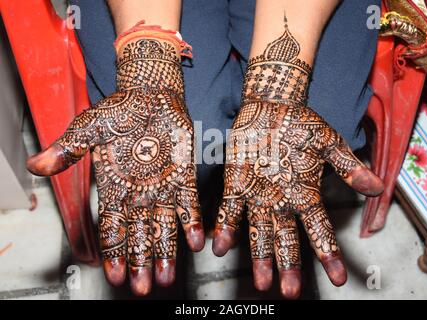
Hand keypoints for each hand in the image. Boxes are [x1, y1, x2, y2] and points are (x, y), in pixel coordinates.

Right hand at [27, 29, 203, 295]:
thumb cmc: (118, 111)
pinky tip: (196, 242)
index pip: (112, 228)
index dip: (113, 253)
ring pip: (163, 227)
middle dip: (140, 262)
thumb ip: (68, 149)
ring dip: (166, 252)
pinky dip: (191, 223)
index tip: (115, 276)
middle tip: (144, 287)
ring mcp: (162, 187)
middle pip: (138, 236)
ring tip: (167, 277)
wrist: (150, 96)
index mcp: (114, 188)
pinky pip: (188, 204)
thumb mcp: (88, 129)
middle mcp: (139, 194)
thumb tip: (37, 165)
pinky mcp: (184, 177)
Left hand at [212, 23, 382, 298]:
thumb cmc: (301, 124)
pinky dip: (227, 227)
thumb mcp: (328, 143)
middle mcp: (281, 201)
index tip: (340, 277)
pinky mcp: (236, 184)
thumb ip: (348, 165)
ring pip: (259, 232)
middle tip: (290, 291)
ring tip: (262, 281)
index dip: (329, 254)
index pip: (320, 229)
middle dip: (289, 266)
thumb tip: (377, 186)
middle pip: (287, 239)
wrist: (271, 106)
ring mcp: (258, 195)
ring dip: (260, 256)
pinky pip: (230, 210)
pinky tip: (222, 245)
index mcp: (305, 194)